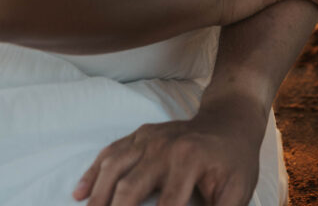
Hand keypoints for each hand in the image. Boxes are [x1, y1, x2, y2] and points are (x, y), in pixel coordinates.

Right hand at [72, 97, 264, 205]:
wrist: (231, 120)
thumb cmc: (235, 161)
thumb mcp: (237, 192)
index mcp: (189, 160)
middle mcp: (164, 146)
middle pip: (129, 189)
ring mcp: (149, 137)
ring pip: (113, 168)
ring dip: (98, 198)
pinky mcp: (141, 135)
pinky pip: (111, 152)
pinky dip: (93, 173)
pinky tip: (80, 194)